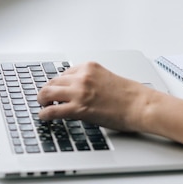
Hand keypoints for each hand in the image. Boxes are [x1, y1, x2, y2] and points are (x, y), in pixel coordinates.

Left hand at [37, 62, 153, 131]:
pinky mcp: (79, 108)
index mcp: (89, 67)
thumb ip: (90, 82)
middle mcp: (82, 76)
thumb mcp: (106, 79)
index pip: (64, 73)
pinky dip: (44, 113)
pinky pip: (53, 110)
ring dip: (42, 100)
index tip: (55, 89)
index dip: (58, 84)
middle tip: (44, 98)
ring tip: (42, 106)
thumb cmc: (129, 95)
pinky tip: (43, 116)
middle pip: (53, 81)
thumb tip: (78, 92)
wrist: (140, 105)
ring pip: (48, 93)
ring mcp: (79, 91)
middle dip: (47, 90)